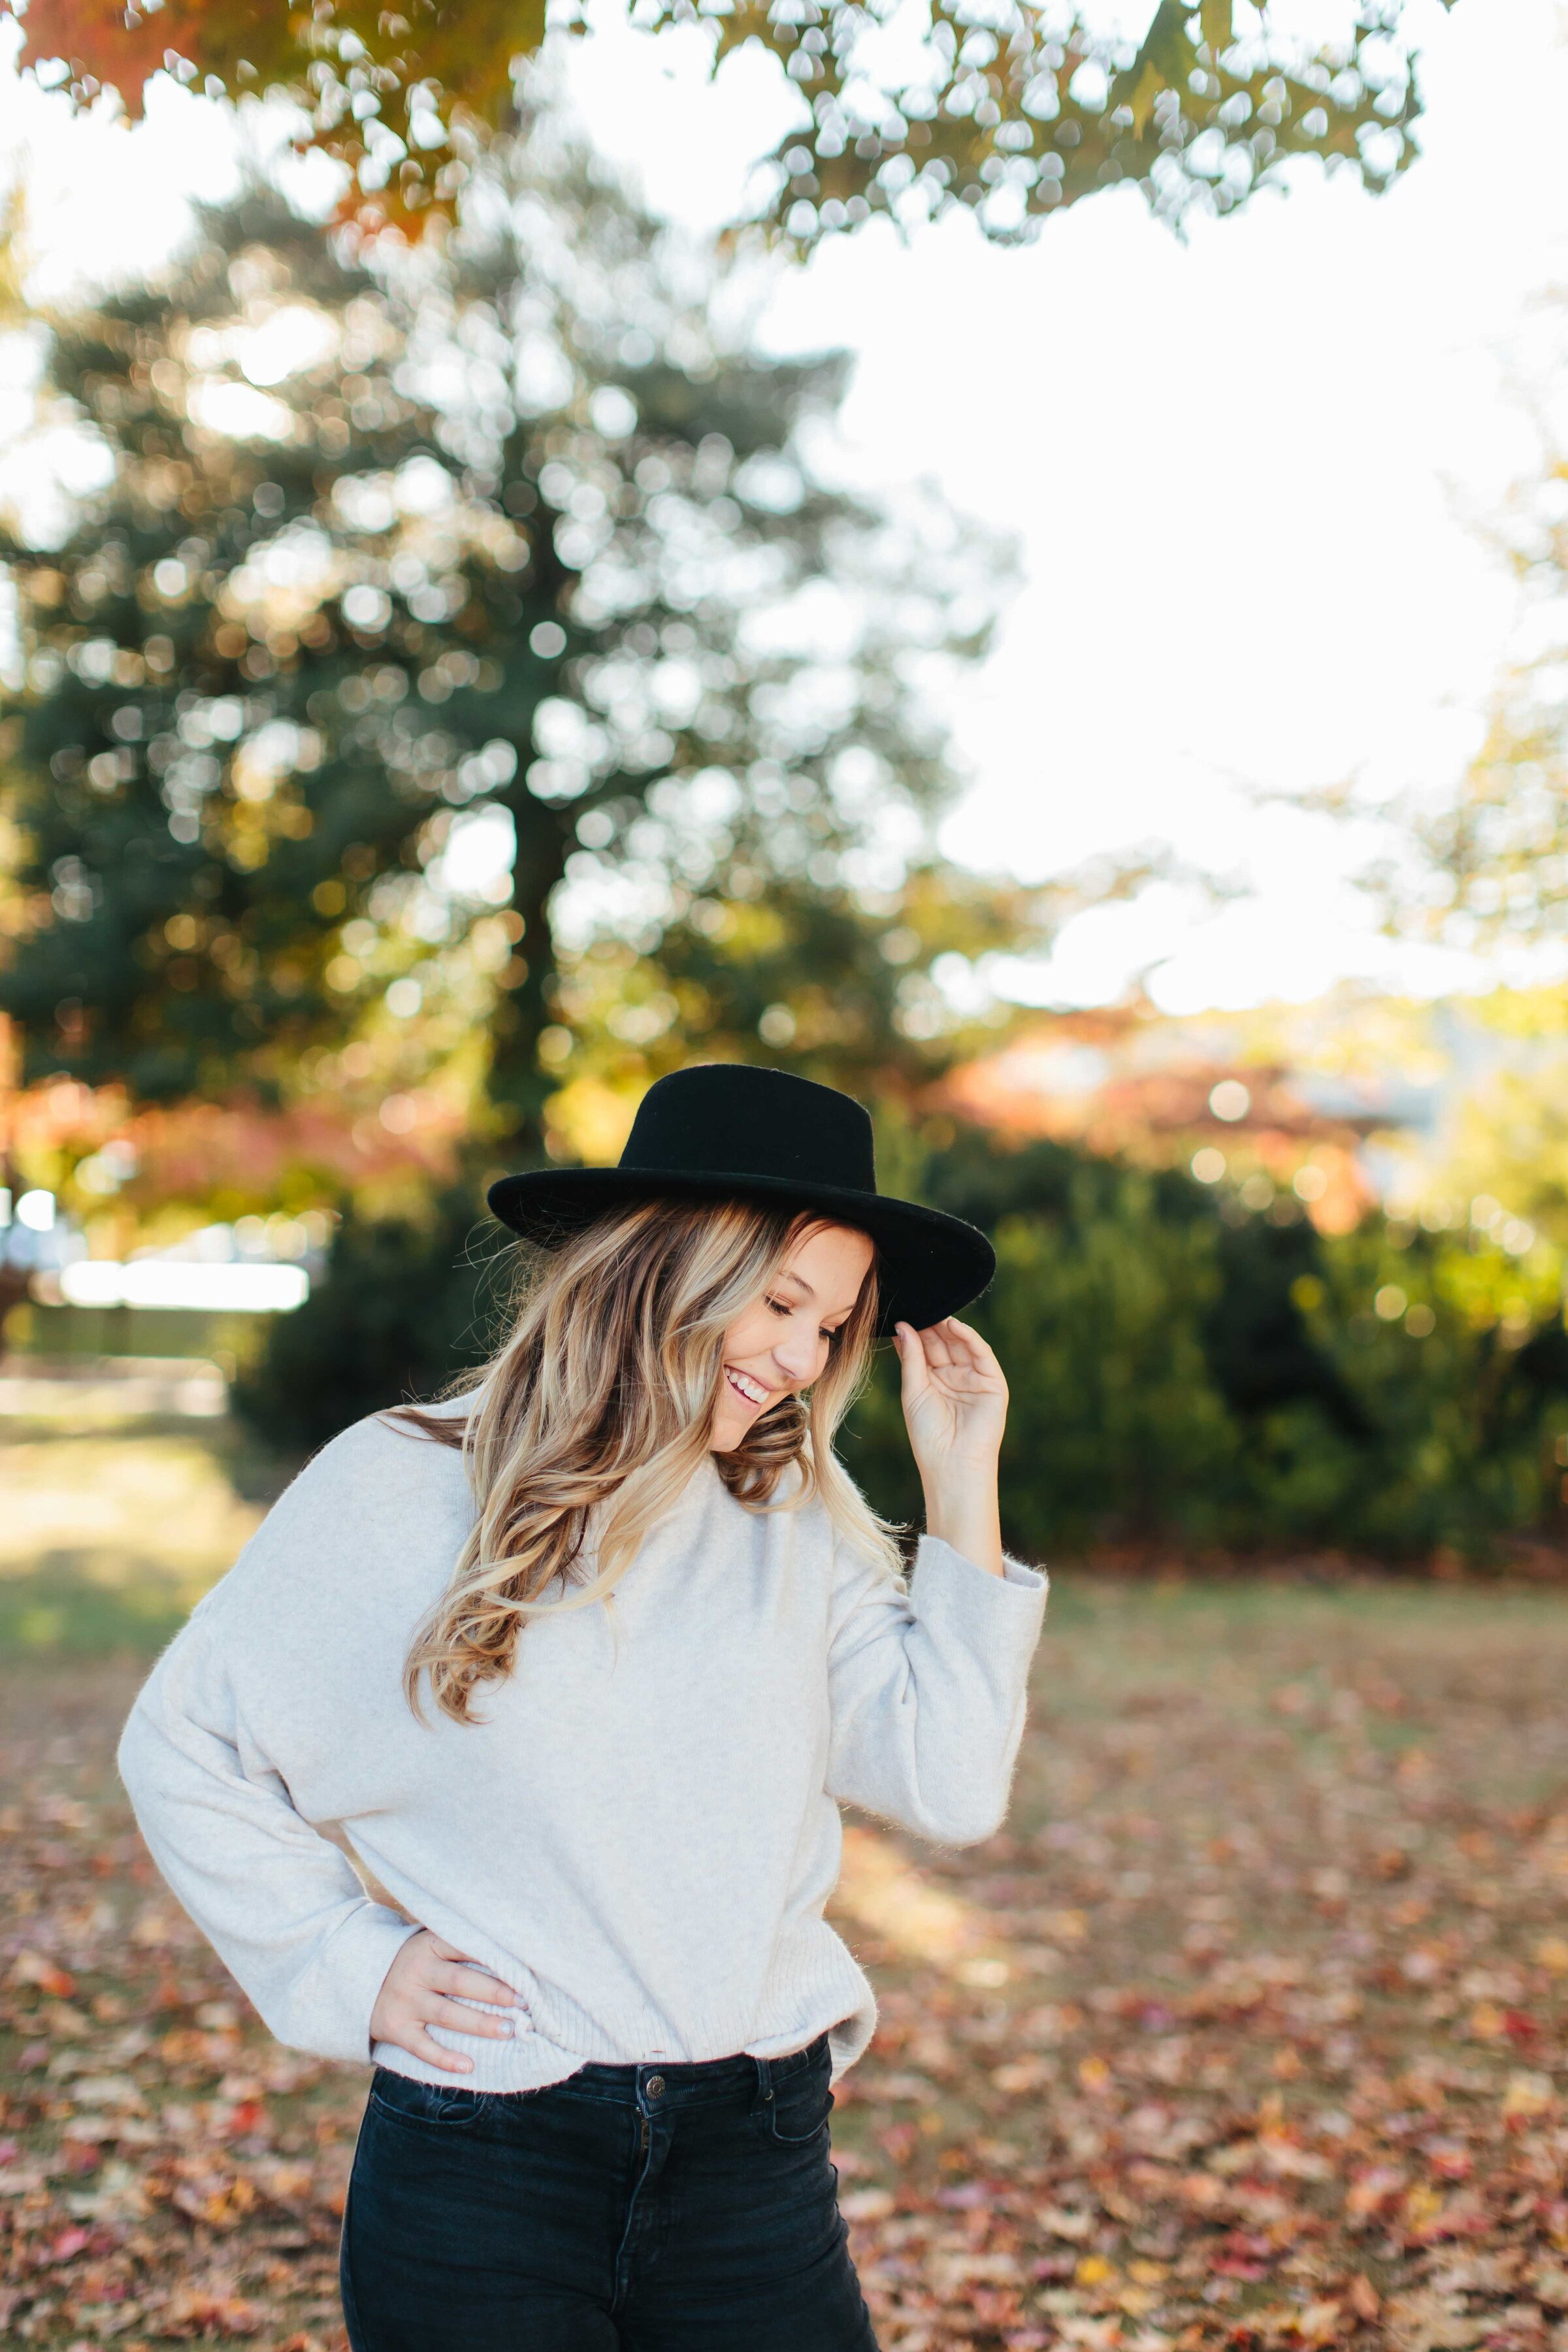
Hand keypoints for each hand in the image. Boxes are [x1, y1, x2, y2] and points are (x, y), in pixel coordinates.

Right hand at [369, 1930, 521, 2073]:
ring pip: (447, 2015)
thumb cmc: (414, 1960)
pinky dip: (445, 2059)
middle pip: (460, 1982)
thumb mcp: (430, 1943)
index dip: (494, 1958)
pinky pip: (422, 2047)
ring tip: (508, 2030)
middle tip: (523, 2002)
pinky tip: (468, 2066)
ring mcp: (405, 2001)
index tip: (523, 1969)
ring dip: (479, 2024)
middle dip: (494, 1992)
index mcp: (429, 1945)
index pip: (465, 1947)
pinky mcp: (396, 2028)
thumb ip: (461, 1945)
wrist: (359, 1978)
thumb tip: (511, 1954)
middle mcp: (416, 1972)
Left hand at [894, 1317, 1006, 1477]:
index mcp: (932, 1381)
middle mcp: (953, 1377)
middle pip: (942, 1344)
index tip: (900, 1313)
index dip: (914, 1332)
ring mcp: (974, 1379)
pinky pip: (982, 1355)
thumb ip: (911, 1358)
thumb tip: (902, 1326)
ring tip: (933, 1313)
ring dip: (948, 1328)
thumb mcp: (913, 1391)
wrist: (952, 1463)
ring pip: (961, 1345)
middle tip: (917, 1307)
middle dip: (930, 1326)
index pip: (924, 1349)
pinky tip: (954, 1326)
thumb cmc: (928, 1434)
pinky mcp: (993, 1383)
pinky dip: (970, 1338)